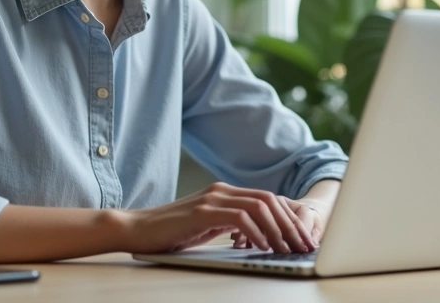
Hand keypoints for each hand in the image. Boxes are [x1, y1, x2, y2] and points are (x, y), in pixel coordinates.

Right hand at [116, 182, 315, 253]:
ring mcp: (212, 198)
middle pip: (269, 201)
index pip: (267, 200)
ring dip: (278, 229)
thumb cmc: (170, 234)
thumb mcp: (207, 228)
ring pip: (259, 206)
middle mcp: (221, 191)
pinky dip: (256, 232)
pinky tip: (263, 246)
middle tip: (303, 246)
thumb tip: (260, 238)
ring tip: (288, 249)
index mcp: (224, 193)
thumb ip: (230, 226)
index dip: (289, 218)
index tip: (302, 239)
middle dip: (291, 224)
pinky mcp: (202, 211)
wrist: (136, 230)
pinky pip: (240, 217)